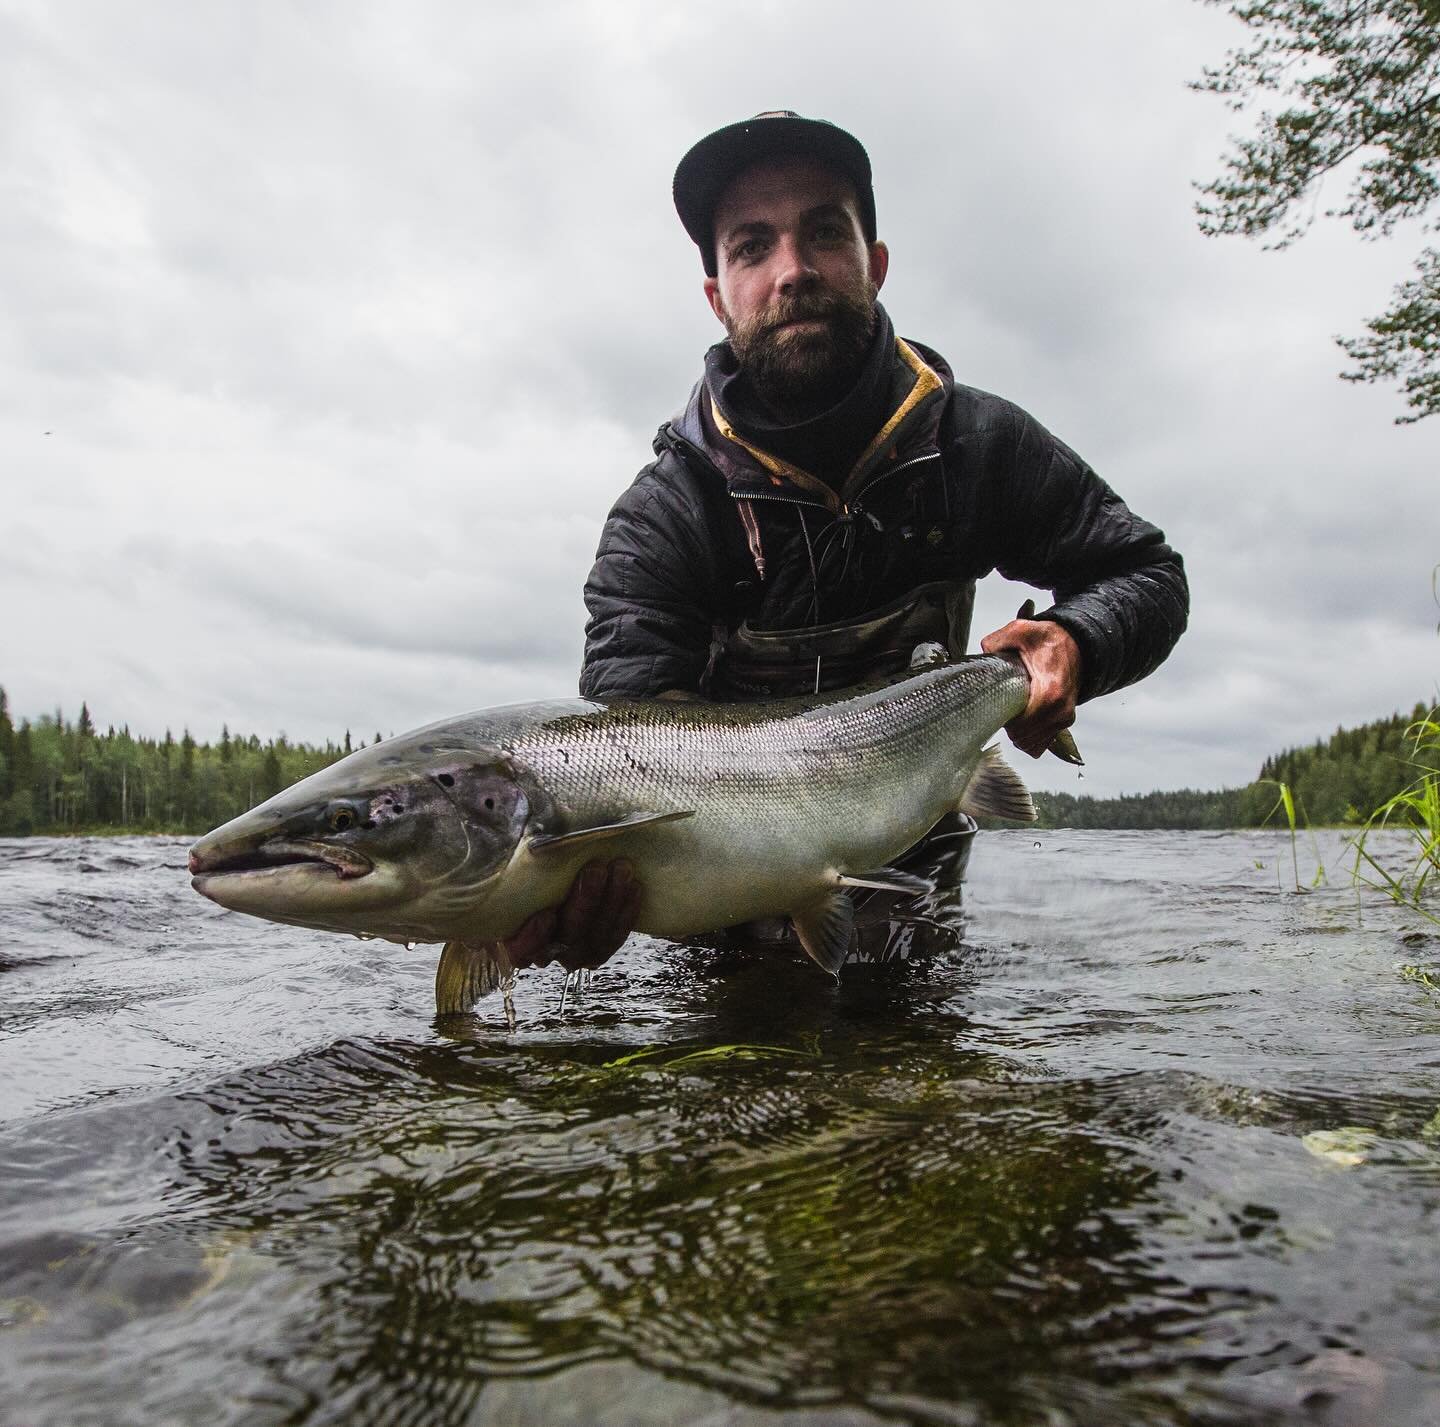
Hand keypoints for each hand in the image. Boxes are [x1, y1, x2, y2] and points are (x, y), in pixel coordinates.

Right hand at [504, 858, 640, 970]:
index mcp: (510, 936)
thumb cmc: (514, 874)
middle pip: (566, 940)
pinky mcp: (596, 945)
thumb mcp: (502, 868)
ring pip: (594, 940)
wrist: (537, 883)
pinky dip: (625, 914)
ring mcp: (571, 950)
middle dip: (584, 904)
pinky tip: (634, 887)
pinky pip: (613, 938)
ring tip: (621, 869)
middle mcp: (542, 950)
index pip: (520, 951)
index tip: (546, 914)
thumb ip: (502, 859)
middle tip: (596, 869)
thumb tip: (493, 822)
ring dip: (611, 905)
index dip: (533, 938)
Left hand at [979, 617, 1080, 758]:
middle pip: (1023, 738)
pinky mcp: (1064, 723)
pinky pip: (1040, 743)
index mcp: (1050, 692)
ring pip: (1031, 745)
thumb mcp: (1020, 631)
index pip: (1020, 727)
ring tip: (1013, 710)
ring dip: (1017, 732)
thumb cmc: (1048, 640)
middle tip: (1003, 705)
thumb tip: (983, 653)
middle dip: (1008, 726)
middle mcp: (1060, 712)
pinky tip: (1022, 718)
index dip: (1003, 719)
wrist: (1077, 644)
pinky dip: (1028, 735)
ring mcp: (1064, 719)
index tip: (998, 704)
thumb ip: (996, 641)